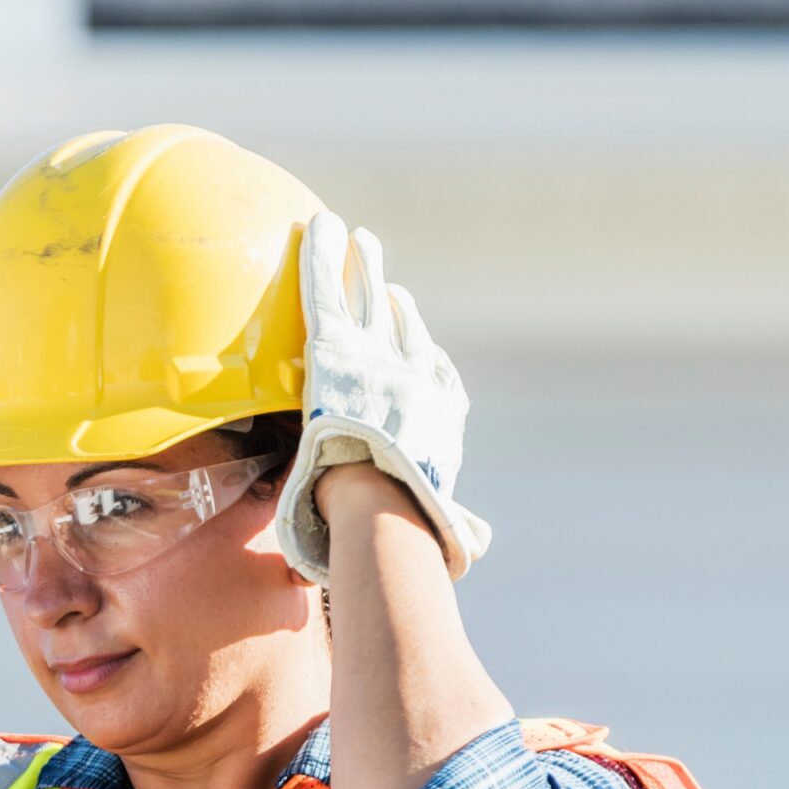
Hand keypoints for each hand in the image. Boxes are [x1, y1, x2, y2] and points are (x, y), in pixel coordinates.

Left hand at [273, 210, 491, 583]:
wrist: (380, 501)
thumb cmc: (405, 524)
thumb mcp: (434, 527)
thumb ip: (450, 533)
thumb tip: (472, 559)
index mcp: (438, 415)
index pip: (431, 374)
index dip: (421, 353)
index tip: (416, 337)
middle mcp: (413, 376)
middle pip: (403, 327)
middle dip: (393, 300)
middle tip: (386, 278)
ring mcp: (376, 357)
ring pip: (367, 299)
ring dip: (361, 268)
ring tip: (358, 242)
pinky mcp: (336, 349)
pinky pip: (323, 293)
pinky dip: (320, 259)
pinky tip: (316, 229)